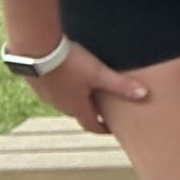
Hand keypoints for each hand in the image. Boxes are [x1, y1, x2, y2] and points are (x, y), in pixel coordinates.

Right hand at [30, 44, 148, 134]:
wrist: (34, 50)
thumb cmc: (69, 63)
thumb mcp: (99, 73)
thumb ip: (121, 85)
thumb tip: (145, 95)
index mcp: (76, 107)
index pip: (91, 125)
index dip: (103, 129)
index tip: (112, 130)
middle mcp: (60, 105)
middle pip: (79, 113)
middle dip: (93, 112)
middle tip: (105, 109)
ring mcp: (46, 95)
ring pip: (65, 101)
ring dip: (78, 99)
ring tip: (89, 91)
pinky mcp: (37, 83)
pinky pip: (54, 90)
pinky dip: (65, 87)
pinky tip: (68, 76)